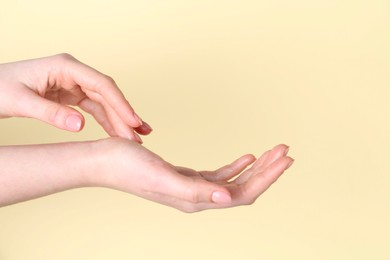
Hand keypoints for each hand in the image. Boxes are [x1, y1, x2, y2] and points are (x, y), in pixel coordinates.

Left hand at [0, 54, 151, 141]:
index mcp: (65, 66)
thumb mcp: (20, 102)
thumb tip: (81, 126)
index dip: (121, 104)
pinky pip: (94, 109)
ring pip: (104, 103)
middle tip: (139, 137)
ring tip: (135, 138)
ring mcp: (73, 84)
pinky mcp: (71, 95)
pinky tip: (117, 133)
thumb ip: (50, 114)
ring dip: (119, 121)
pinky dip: (107, 122)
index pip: (101, 85)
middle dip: (124, 116)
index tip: (133, 122)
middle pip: (107, 95)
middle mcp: (73, 73)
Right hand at [95, 138, 293, 211]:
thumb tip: (226, 198)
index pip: (242, 193)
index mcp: (196, 200)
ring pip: (235, 181)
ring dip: (256, 167)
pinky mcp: (186, 177)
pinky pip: (219, 174)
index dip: (267, 178)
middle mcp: (198, 198)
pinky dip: (236, 165)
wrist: (105, 161)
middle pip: (243, 188)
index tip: (285, 159)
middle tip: (286, 151)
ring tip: (273, 152)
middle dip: (268, 170)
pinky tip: (246, 156)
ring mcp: (193, 188)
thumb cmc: (127, 167)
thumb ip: (194, 191)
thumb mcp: (162, 177)